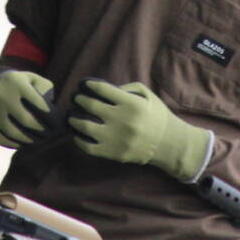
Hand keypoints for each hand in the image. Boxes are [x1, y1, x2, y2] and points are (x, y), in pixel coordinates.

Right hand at [0, 70, 53, 147]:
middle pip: (26, 120)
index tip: (57, 123)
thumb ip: (45, 89)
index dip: (50, 115)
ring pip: (13, 132)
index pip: (38, 103)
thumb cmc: (21, 84)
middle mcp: (0, 93)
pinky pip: (0, 138)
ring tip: (37, 141)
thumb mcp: (34, 79)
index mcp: (16, 82)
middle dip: (40, 130)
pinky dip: (13, 143)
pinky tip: (22, 143)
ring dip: (28, 140)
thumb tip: (50, 108)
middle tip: (49, 134)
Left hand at [69, 79, 210, 181]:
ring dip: (74, 119)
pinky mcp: (114, 154)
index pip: (102, 89)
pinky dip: (79, 140)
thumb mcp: (147, 95)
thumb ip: (126, 88)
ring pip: (86, 127)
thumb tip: (103, 89)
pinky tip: (77, 134)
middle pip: (91, 106)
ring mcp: (117, 139)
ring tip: (71, 116)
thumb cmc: (156, 116)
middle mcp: (122, 120)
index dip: (89, 85)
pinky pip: (89, 147)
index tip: (84, 84)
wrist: (168, 144)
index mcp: (131, 103)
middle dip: (80, 99)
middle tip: (75, 98)